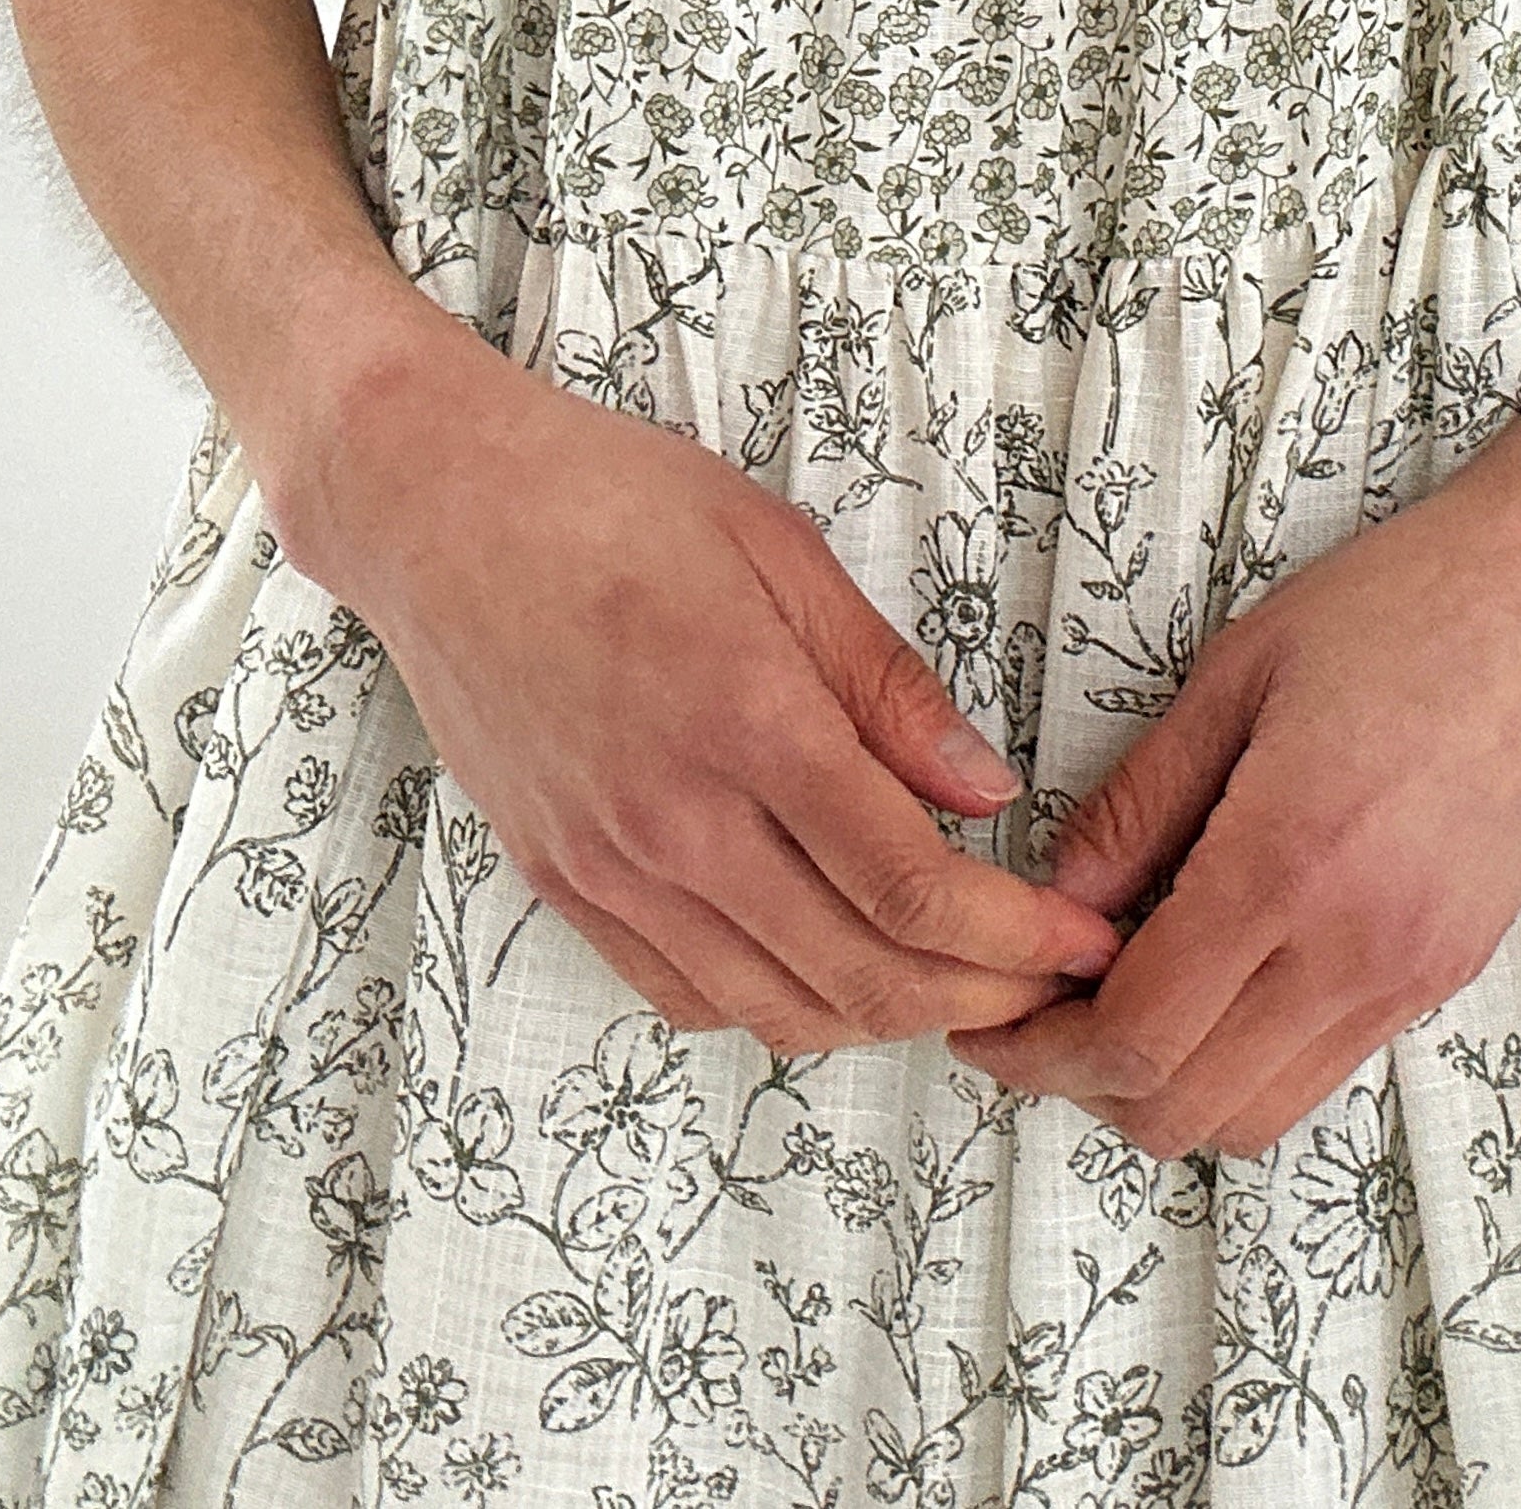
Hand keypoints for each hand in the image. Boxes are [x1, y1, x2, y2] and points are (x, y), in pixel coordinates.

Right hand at [291, 305, 1121, 1053]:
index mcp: (749, 722)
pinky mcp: (560, 882)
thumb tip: (987, 791)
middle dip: (974, 1000)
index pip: (910, 888)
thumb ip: (888, 687)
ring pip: (772, 1009)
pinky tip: (824, 962)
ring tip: (951, 983)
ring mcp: (607, 866)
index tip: (1082, 944)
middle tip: (1042, 983)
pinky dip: (774, 1005)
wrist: (439, 511)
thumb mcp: (782, 553)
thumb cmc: (615, 503)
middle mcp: (674, 820)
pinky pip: (684, 995)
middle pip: (855, 976)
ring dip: (879, 1018)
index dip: (1015, 940)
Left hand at [945, 420, 1520, 1157]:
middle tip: (1035, 1005)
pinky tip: (1216, 963)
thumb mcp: (1238, 673)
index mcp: (1288, 863)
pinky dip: (1248, 1052)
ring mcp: (1414, 973)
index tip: (985, 1012)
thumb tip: (1054, 895)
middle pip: (1183, 1108)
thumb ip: (1139, 800)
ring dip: (1169, 1081)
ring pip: (1257, 1113)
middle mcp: (1357, 949)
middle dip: (1083, 1081)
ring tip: (1124, 984)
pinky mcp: (1450, 969)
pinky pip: (1325, 1064)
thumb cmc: (1407, 603)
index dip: (1037, 1046)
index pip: (1132, 1033)